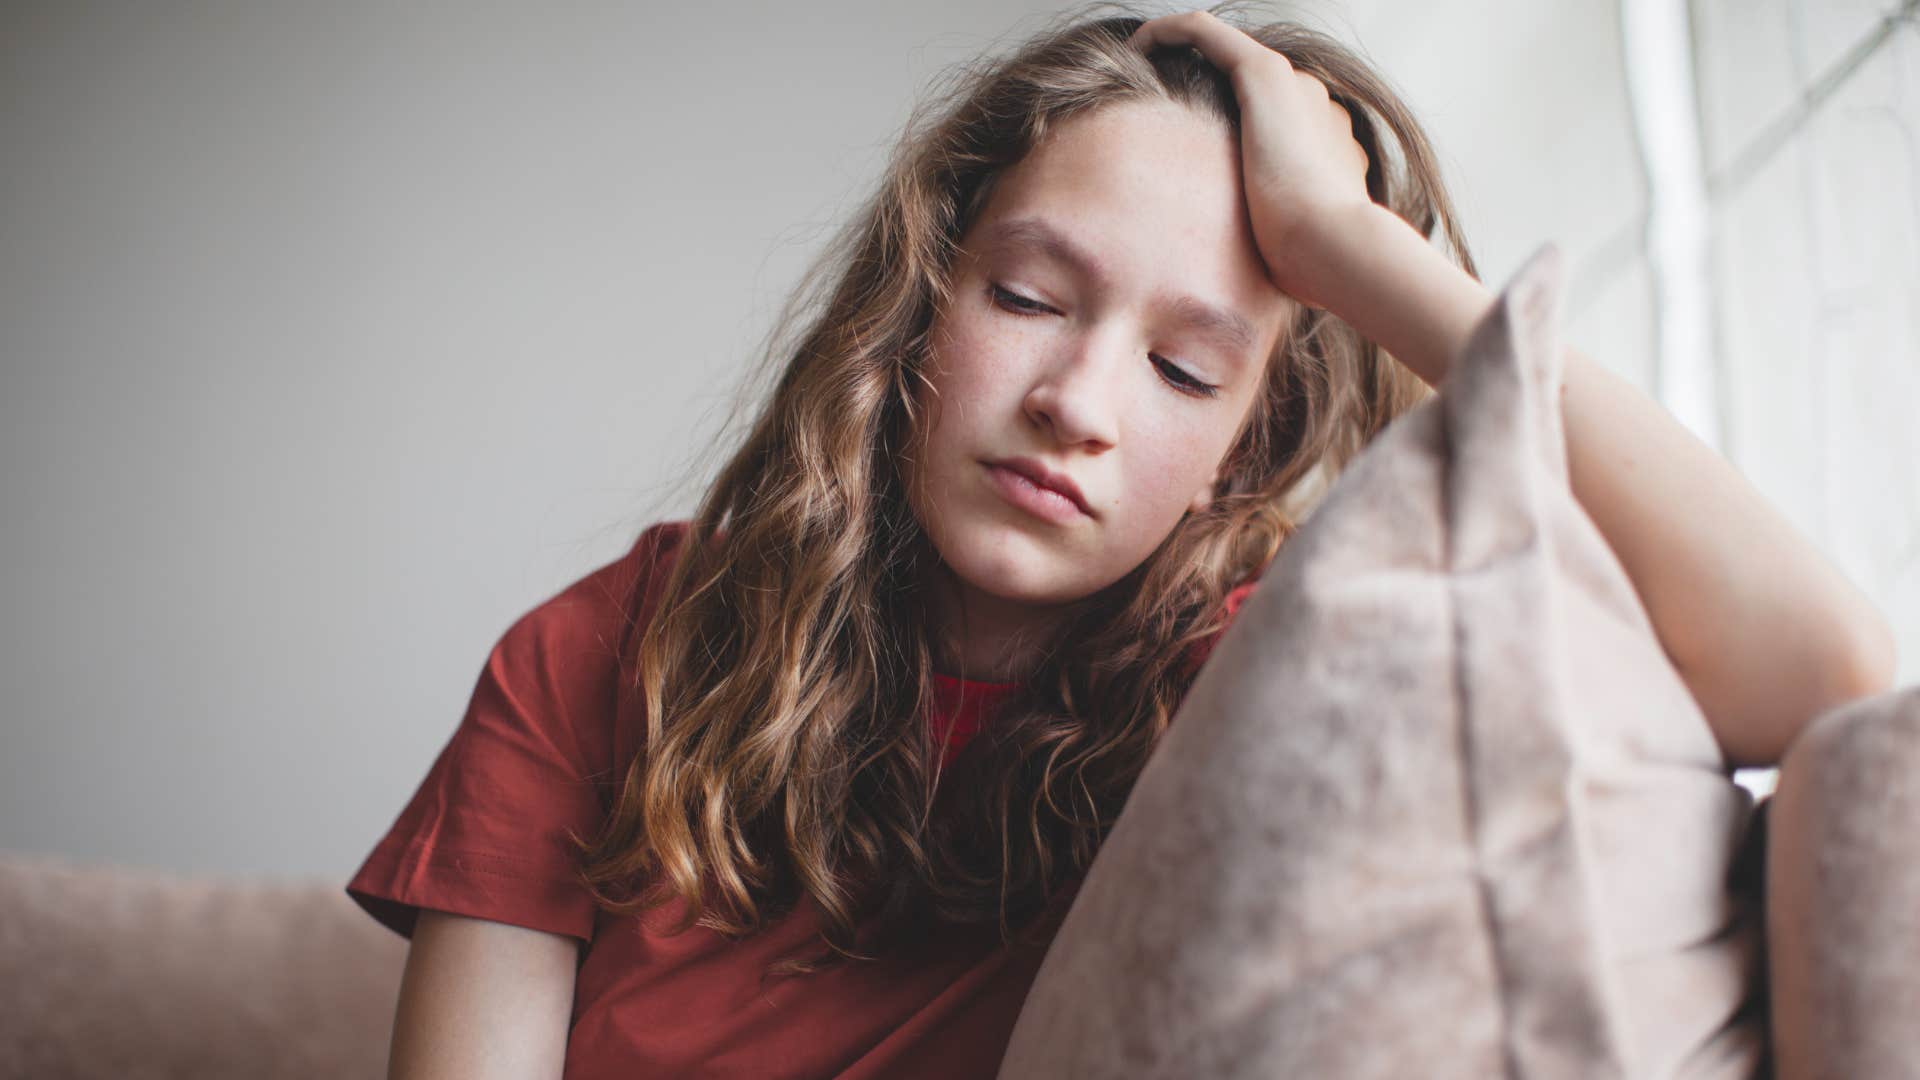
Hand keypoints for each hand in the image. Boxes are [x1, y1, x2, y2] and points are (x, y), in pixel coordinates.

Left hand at [1128, 11, 1375, 311]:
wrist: (1335, 247)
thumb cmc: (1313, 265)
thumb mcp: (1290, 249)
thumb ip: (1276, 242)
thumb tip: (1255, 274)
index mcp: (1323, 141)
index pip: (1273, 118)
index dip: (1229, 120)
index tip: (1184, 140)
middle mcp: (1312, 102)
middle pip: (1248, 81)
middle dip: (1200, 86)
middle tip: (1151, 105)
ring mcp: (1291, 84)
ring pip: (1224, 49)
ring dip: (1179, 52)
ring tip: (1138, 70)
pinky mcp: (1263, 74)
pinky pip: (1202, 31)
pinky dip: (1166, 33)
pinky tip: (1136, 48)